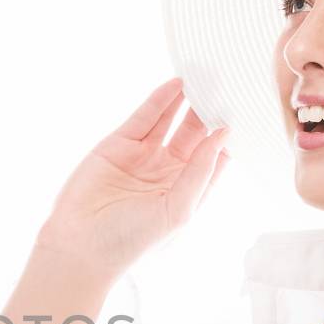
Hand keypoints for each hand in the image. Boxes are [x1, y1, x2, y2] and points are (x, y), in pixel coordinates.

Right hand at [34, 77, 230, 279]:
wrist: (80, 245)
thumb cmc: (132, 241)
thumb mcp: (178, 209)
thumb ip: (201, 170)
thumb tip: (223, 134)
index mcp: (185, 192)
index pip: (212, 158)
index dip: (226, 138)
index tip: (244, 114)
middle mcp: (165, 172)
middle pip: (193, 134)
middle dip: (208, 113)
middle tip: (226, 87)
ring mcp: (142, 157)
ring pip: (169, 122)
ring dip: (187, 101)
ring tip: (205, 77)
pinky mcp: (118, 145)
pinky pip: (144, 118)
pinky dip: (160, 101)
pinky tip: (177, 85)